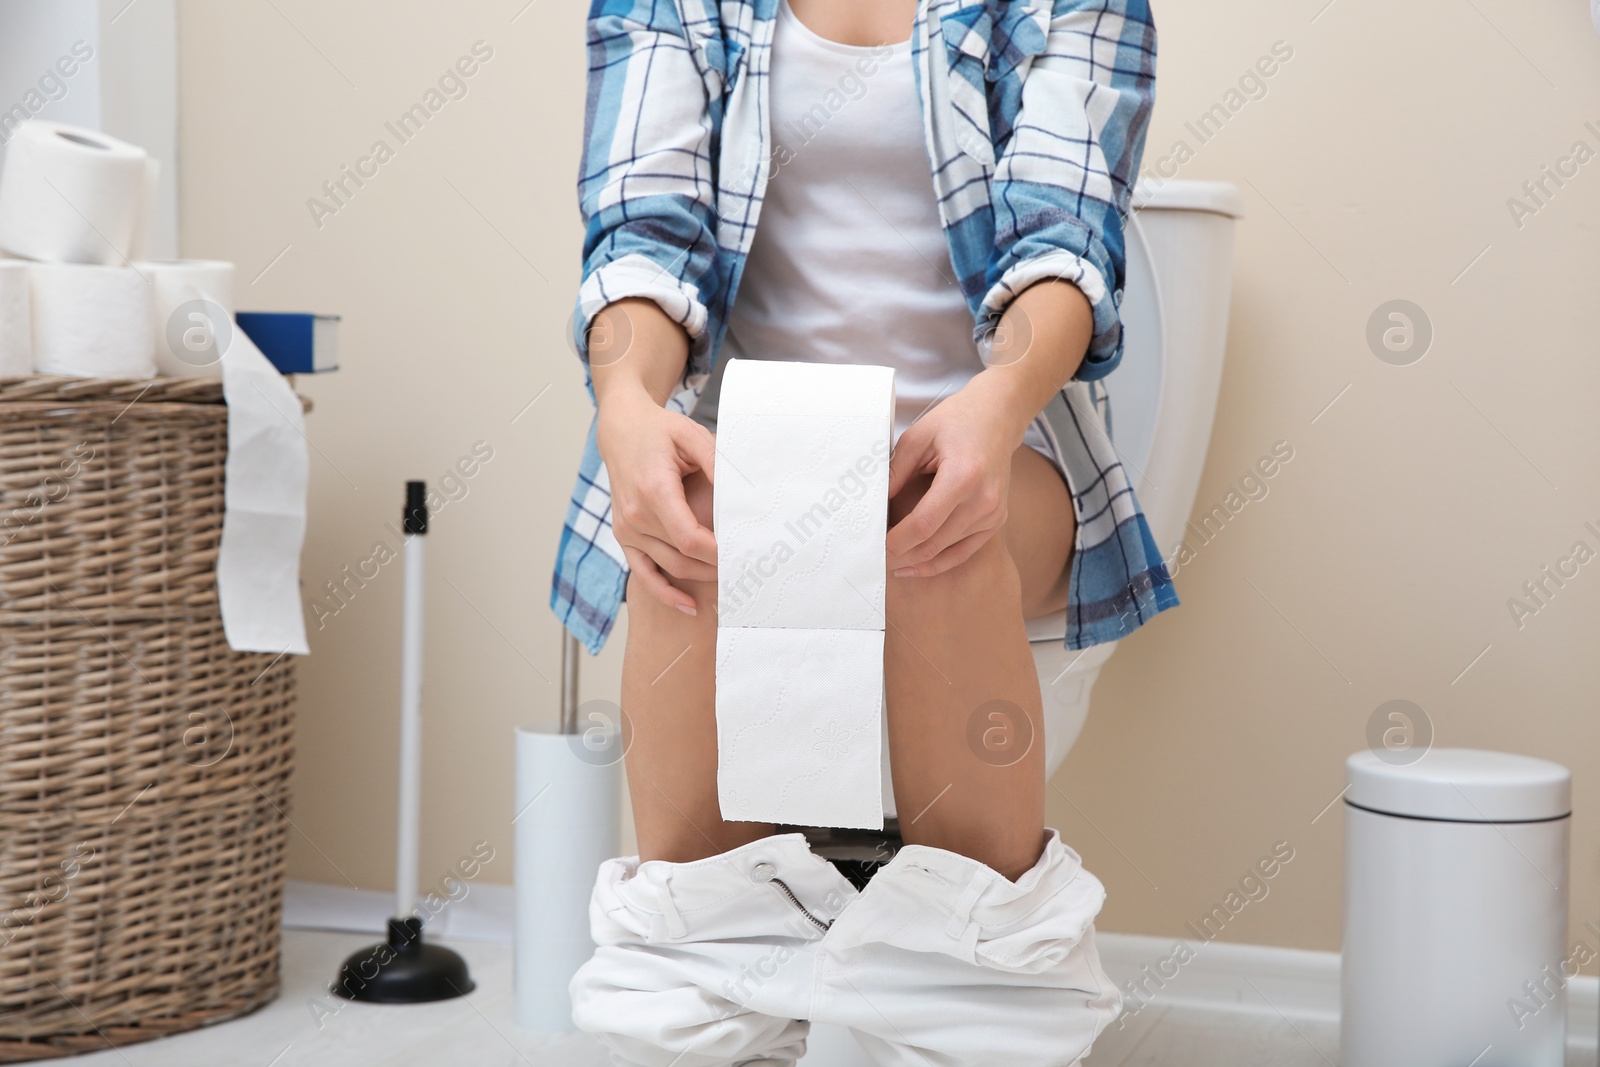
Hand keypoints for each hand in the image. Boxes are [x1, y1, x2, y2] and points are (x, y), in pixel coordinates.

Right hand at [588, 297, 714, 615]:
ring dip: (701, 578)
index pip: (690, 538)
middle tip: (749, 569)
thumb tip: (741, 493)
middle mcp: (636, 515)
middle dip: (717, 567)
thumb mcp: (692, 436)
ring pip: (670, 567)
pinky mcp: (624, 536)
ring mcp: (627, 529)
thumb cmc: (660, 431)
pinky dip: (665, 593)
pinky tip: (690, 606)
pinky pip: (643, 574)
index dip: (718, 553)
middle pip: (683, 557)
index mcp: (653, 491)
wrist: (621, 430)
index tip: (745, 554)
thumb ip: (717, 463)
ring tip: (732, 581)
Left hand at [884, 279, 1093, 576]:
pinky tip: (913, 565)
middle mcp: (983, 500)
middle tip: (872, 560)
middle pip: (933, 543)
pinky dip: (936, 562)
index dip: (896, 542)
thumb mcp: (917, 437)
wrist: (999, 415)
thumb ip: (895, 473)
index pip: (923, 523)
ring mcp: (993, 513)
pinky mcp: (996, 520)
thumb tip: (874, 506)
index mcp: (963, 476)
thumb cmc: (957, 420)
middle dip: (900, 555)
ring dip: (914, 560)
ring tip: (887, 562)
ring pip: (945, 552)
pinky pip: (963, 552)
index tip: (873, 547)